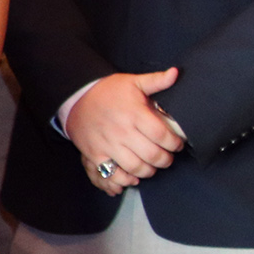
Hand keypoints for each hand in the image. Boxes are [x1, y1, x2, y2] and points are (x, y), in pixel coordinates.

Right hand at [64, 69, 184, 186]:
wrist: (76, 99)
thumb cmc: (108, 92)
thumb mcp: (132, 82)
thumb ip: (156, 80)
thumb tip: (176, 73)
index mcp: (134, 114)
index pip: (162, 135)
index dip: (174, 143)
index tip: (177, 144)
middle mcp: (122, 131)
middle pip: (152, 155)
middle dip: (165, 160)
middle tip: (167, 157)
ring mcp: (108, 145)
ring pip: (135, 167)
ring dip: (149, 171)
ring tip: (152, 166)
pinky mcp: (95, 155)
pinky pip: (112, 174)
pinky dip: (125, 180)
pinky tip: (132, 176)